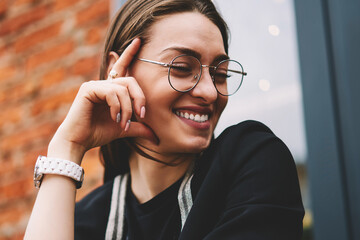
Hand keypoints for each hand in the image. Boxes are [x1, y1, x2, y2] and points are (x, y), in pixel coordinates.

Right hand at [48, 38, 157, 163]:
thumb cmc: (98, 133)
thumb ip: (139, 128)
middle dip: (139, 98)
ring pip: (123, 88)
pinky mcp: (88, 89)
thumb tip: (157, 138)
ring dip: (128, 108)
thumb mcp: (124, 128)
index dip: (129, 54)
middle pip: (130, 81)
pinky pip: (112, 92)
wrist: (79, 142)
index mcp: (110, 90)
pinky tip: (114, 118)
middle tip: (142, 115)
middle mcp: (103, 84)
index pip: (121, 69)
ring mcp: (95, 85)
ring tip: (124, 124)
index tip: (139, 41)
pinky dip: (117, 107)